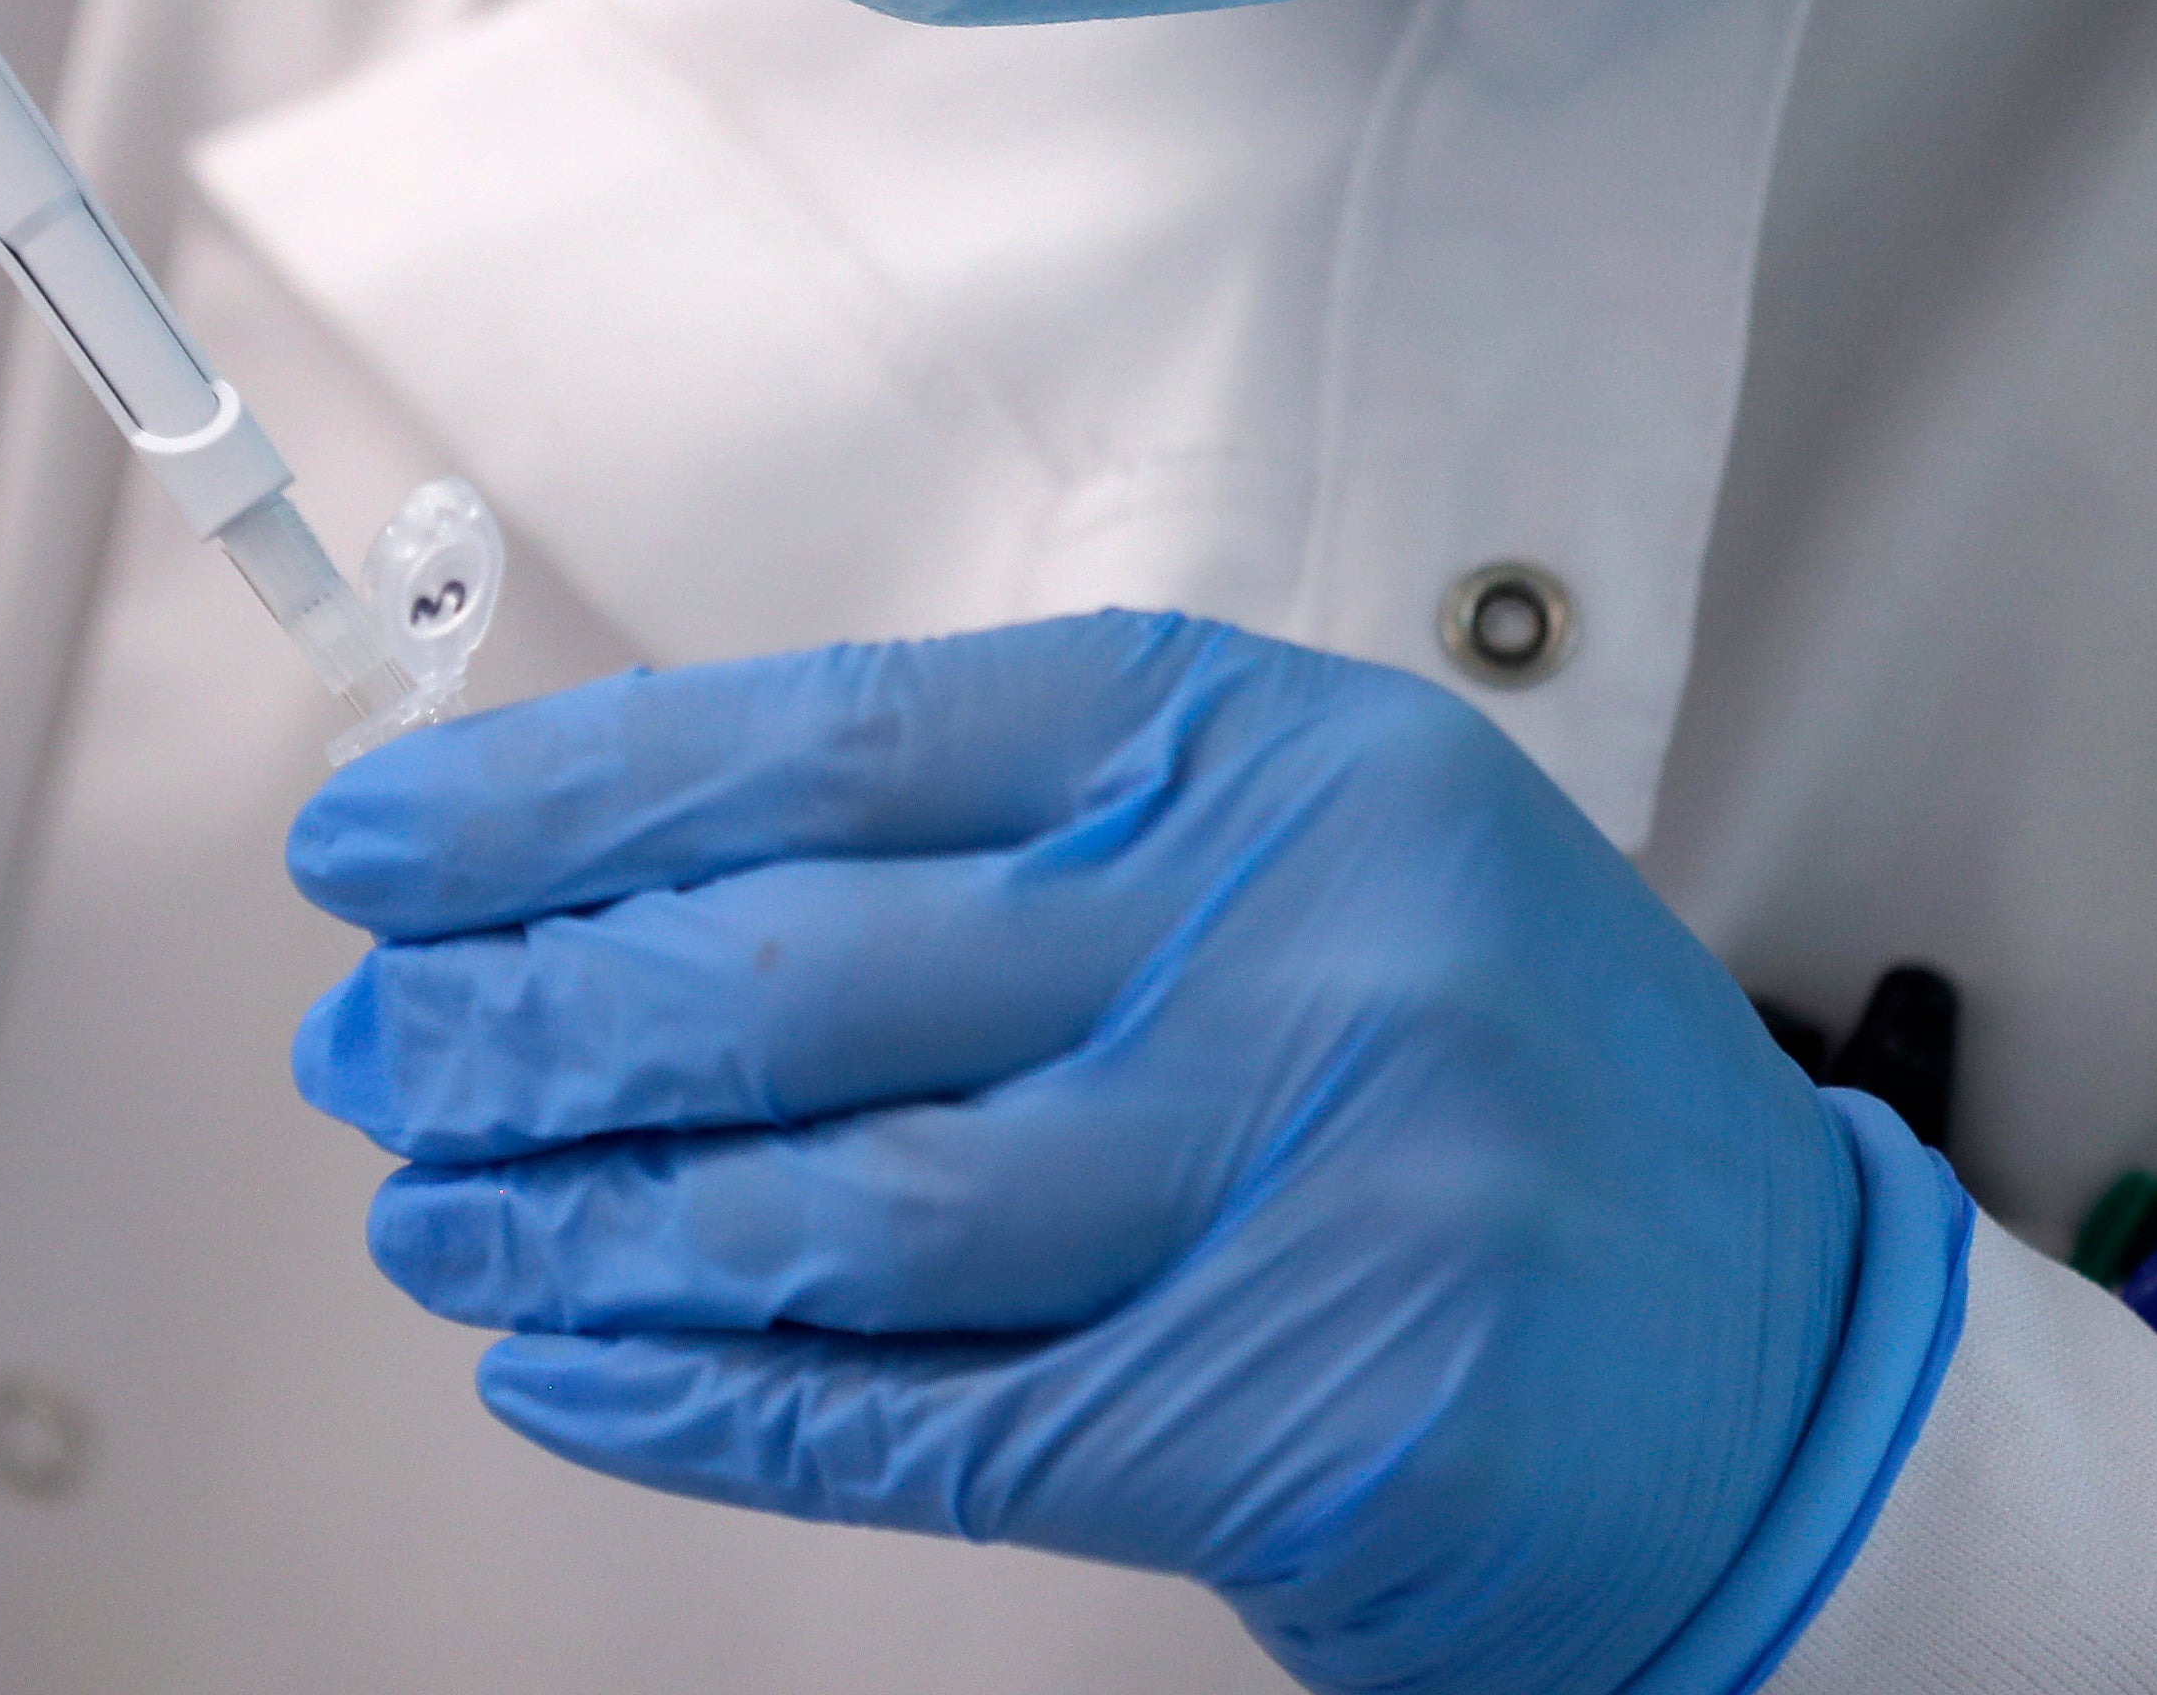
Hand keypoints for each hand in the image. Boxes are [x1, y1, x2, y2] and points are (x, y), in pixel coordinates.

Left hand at [291, 614, 1972, 1694]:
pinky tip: (565, 1371)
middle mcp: (1287, 933)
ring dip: (578, 1224)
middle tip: (367, 1052)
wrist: (1790, 1367)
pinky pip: (919, 1417)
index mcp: (1260, 748)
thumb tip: (618, 881)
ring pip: (830, 1211)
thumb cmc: (1482, 1072)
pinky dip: (709, 1403)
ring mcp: (1305, 1178)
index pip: (833, 739)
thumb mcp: (1296, 858)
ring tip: (428, 1220)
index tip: (380, 841)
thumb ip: (1011, 850)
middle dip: (527, 1018)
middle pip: (796, 976)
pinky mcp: (1296, 1413)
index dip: (568, 796)